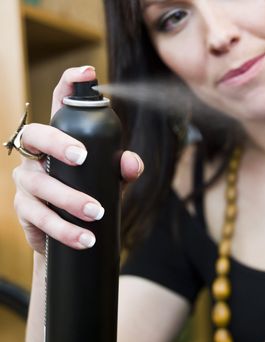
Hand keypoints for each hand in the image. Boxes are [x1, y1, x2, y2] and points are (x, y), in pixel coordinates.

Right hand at [12, 66, 143, 253]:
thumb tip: (131, 163)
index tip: (86, 72)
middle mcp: (37, 153)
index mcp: (60, 138)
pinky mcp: (25, 210)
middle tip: (82, 157)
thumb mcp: (109, 179)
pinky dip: (64, 229)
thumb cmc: (90, 193)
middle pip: (35, 135)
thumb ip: (122, 168)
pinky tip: (85, 238)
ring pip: (39, 182)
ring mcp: (27, 181)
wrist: (68, 233)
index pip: (60, 104)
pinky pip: (39, 217)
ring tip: (97, 212)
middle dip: (57, 142)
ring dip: (69, 198)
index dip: (69, 84)